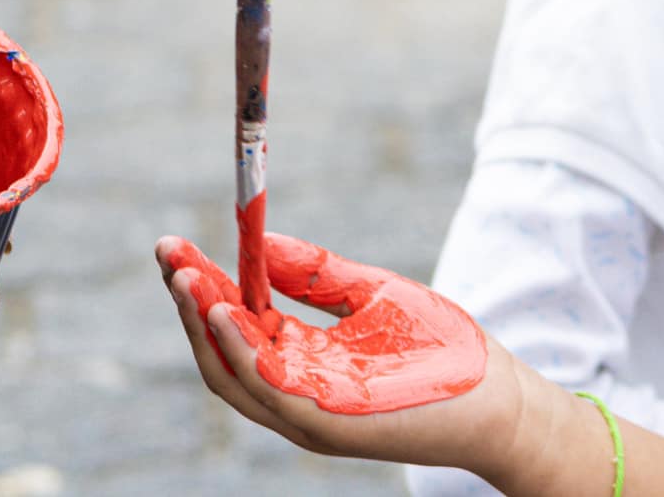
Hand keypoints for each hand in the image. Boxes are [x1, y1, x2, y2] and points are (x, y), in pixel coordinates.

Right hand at [158, 233, 526, 467]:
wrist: (496, 396)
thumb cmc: (439, 348)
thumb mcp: (370, 294)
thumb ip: (313, 273)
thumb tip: (260, 240)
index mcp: (300, 361)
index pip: (233, 324)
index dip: (201, 286)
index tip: (175, 245)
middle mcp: (292, 391)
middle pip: (220, 350)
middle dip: (189, 302)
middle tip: (167, 253)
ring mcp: (305, 412)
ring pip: (232, 372)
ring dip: (203, 324)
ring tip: (184, 277)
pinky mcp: (326, 423)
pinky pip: (270, 386)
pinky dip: (242, 350)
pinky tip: (226, 310)